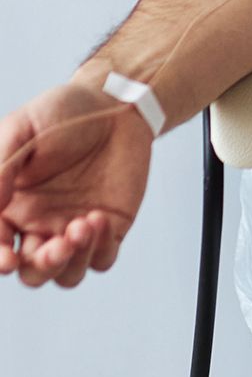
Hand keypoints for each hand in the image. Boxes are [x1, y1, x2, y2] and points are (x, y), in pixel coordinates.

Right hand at [0, 81, 152, 288]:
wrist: (115, 102)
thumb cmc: (63, 112)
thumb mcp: (22, 129)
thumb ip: (0, 169)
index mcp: (11, 207)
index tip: (8, 257)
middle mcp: (40, 224)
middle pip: (31, 272)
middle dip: (42, 267)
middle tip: (58, 244)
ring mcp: (75, 227)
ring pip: (66, 274)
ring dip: (72, 261)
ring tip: (84, 223)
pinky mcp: (110, 225)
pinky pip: (103, 259)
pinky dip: (100, 251)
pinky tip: (101, 219)